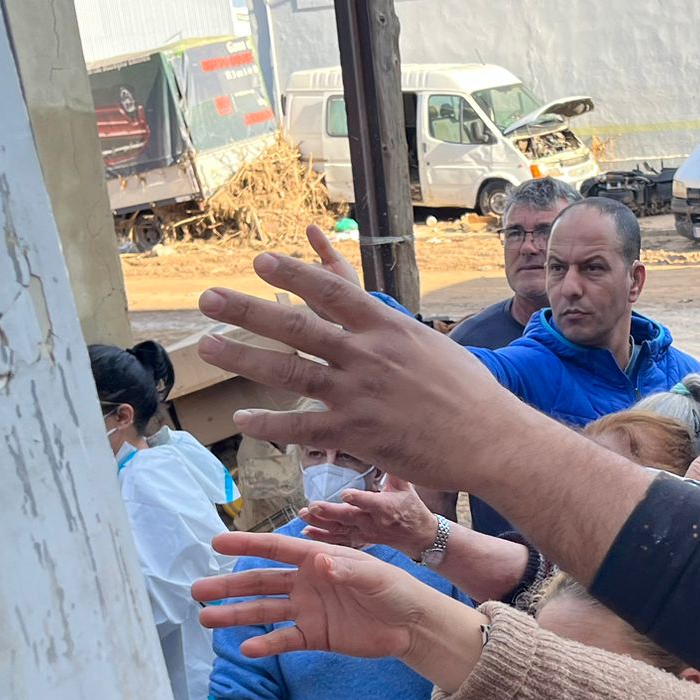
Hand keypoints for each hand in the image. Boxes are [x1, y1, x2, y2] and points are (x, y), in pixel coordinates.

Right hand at [193, 530, 487, 686]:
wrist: (412, 625)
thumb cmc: (397, 590)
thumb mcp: (375, 576)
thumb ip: (346, 570)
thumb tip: (317, 561)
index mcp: (319, 558)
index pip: (277, 549)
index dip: (247, 545)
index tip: (216, 542)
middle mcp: (307, 582)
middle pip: (261, 582)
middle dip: (229, 585)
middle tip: (197, 590)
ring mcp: (308, 610)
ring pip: (264, 612)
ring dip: (236, 615)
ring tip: (206, 618)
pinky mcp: (315, 636)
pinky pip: (284, 639)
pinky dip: (266, 644)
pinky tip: (246, 648)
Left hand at [195, 226, 550, 496]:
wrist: (492, 438)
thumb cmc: (469, 394)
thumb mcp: (432, 346)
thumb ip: (394, 332)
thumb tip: (375, 318)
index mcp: (387, 326)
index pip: (330, 291)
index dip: (293, 274)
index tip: (261, 261)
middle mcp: (367, 354)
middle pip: (295, 326)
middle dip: (247, 310)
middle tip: (207, 297)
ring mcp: (358, 393)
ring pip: (288, 371)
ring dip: (243, 358)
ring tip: (207, 347)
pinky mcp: (357, 432)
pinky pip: (302, 426)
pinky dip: (269, 423)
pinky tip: (242, 420)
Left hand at [302, 472, 439, 554]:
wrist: (417, 535)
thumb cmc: (410, 506)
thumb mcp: (405, 485)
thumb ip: (391, 467)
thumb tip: (384, 442)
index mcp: (386, 507)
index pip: (371, 502)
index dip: (358, 498)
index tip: (345, 494)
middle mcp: (374, 521)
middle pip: (349, 517)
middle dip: (330, 512)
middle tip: (312, 505)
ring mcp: (365, 533)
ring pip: (340, 529)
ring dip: (320, 523)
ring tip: (304, 514)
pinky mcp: (359, 540)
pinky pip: (338, 540)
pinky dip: (322, 537)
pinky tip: (306, 530)